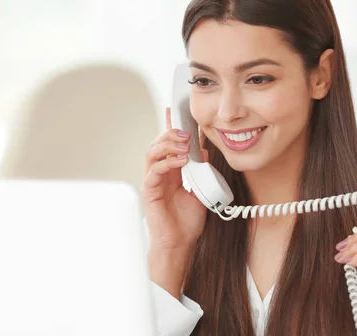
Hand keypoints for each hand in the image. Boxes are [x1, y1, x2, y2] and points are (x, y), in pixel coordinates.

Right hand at [142, 107, 207, 252]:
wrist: (180, 244)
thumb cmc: (187, 222)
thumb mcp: (201, 191)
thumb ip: (202, 171)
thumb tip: (206, 152)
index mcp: (171, 172)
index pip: (169, 144)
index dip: (171, 127)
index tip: (175, 111)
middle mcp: (160, 174)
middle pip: (158, 144)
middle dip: (171, 133)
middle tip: (186, 132)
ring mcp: (153, 181)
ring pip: (153, 153)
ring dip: (168, 145)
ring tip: (184, 144)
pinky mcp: (150, 191)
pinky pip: (153, 171)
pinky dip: (166, 162)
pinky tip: (180, 161)